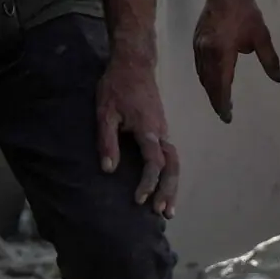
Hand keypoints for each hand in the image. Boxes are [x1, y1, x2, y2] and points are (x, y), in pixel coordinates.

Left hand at [97, 52, 180, 217]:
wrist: (133, 64)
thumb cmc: (116, 87)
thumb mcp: (105, 112)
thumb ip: (107, 141)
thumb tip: (108, 169)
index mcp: (148, 130)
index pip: (155, 163)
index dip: (149, 183)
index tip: (140, 200)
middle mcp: (161, 132)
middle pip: (172, 167)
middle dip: (169, 191)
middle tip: (164, 214)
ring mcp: (164, 130)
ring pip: (175, 162)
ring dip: (172, 185)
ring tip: (167, 208)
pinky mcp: (161, 128)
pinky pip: (170, 155)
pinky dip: (169, 173)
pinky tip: (163, 186)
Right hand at [193, 0, 279, 122]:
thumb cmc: (246, 14)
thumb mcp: (262, 37)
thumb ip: (270, 60)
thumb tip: (279, 80)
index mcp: (222, 52)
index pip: (222, 84)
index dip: (224, 102)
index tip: (228, 117)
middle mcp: (206, 52)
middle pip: (209, 83)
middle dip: (216, 100)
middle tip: (224, 114)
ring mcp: (198, 46)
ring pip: (202, 75)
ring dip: (210, 90)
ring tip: (219, 100)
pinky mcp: (195, 41)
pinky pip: (198, 65)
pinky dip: (205, 77)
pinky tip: (211, 81)